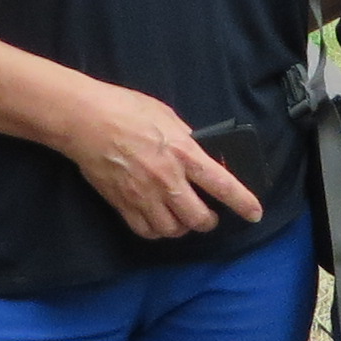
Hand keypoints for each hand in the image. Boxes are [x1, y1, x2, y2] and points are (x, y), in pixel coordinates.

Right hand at [60, 80, 261, 238]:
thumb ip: (186, 138)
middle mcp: (167, 180)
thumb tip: (199, 152)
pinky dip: (156, 230)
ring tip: (181, 218)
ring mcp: (143, 195)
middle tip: (207, 216)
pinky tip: (158, 221)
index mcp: (183, 153)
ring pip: (173, 230)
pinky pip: (146, 231)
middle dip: (208, 221)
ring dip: (181, 227)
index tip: (255, 213)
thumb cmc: (126, 109)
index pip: (222, 185)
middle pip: (198, 218)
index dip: (243, 202)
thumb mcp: (167, 116)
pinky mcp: (122, 204)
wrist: (86, 121)